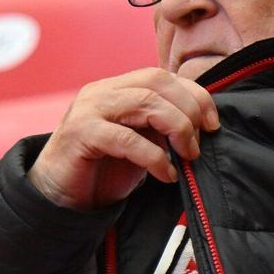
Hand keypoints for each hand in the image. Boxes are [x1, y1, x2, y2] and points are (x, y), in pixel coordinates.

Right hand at [27, 68, 219, 210]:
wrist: (60, 197)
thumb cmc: (102, 170)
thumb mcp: (140, 143)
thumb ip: (162, 128)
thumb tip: (203, 126)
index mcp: (117, 88)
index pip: (163, 76)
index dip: (194, 94)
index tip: (213, 123)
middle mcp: (103, 91)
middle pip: (157, 81)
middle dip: (188, 110)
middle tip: (199, 143)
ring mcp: (89, 109)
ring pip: (146, 103)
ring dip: (177, 128)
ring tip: (187, 156)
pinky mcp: (81, 133)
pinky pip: (127, 138)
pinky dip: (153, 156)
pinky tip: (165, 174)